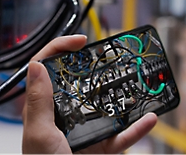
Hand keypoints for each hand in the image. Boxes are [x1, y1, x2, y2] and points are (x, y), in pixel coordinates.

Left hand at [22, 35, 157, 153]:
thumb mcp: (38, 133)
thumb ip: (38, 100)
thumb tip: (36, 65)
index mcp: (43, 111)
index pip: (47, 70)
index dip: (61, 49)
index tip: (80, 40)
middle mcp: (64, 118)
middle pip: (82, 84)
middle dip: (99, 68)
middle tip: (113, 56)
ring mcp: (85, 133)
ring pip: (108, 108)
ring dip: (125, 96)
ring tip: (137, 82)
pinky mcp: (103, 150)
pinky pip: (124, 136)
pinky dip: (139, 128)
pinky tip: (149, 118)